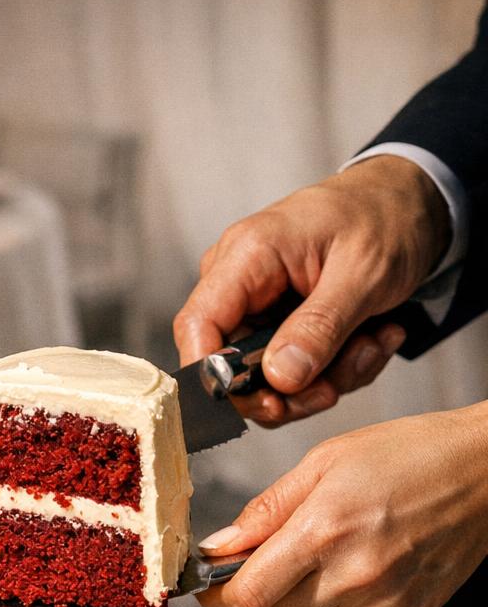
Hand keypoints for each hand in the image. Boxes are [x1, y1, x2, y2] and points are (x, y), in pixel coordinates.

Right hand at [173, 154, 450, 425]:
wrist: (409, 202)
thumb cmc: (385, 219)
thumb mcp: (364, 274)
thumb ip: (320, 327)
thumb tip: (278, 380)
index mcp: (247, 255)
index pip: (197, 326)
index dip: (215, 375)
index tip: (269, 404)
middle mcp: (240, 284)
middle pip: (233, 368)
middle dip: (294, 389)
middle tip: (341, 383)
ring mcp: (258, 307)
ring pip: (270, 380)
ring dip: (329, 377)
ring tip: (376, 342)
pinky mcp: (281, 326)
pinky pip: (296, 372)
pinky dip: (339, 367)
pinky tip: (374, 337)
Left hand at [195, 404, 487, 606]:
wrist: (486, 471)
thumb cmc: (408, 454)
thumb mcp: (324, 462)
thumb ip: (266, 509)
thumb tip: (219, 546)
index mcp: (324, 531)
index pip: (248, 595)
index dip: (218, 597)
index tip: (208, 588)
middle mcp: (354, 576)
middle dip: (259, 595)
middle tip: (273, 560)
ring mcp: (385, 604)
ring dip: (300, 602)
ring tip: (327, 556)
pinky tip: (362, 568)